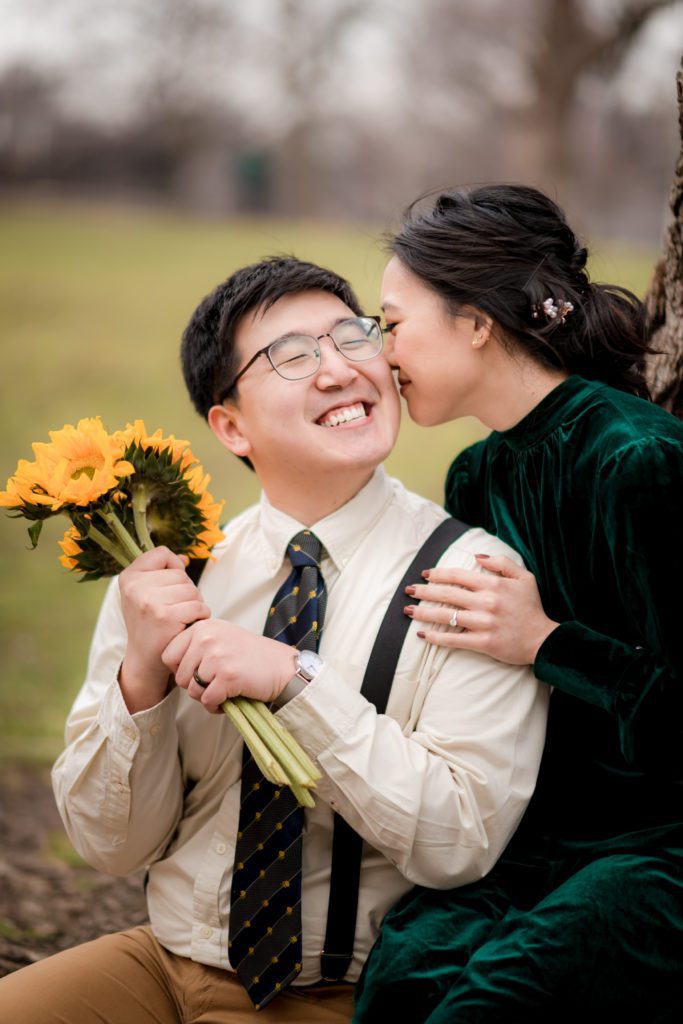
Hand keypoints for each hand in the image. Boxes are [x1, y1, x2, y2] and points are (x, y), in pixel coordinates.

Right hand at [118, 546, 210, 711]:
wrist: (144, 660)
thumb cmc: (150, 624)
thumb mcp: (146, 594)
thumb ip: (162, 572)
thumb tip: (183, 558)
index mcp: (129, 577)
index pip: (162, 553)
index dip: (173, 568)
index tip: (167, 588)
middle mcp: (135, 587)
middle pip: (181, 574)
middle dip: (186, 591)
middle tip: (173, 610)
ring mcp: (148, 601)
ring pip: (192, 590)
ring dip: (194, 604)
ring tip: (180, 618)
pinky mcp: (165, 617)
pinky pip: (198, 606)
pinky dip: (200, 617)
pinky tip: (186, 626)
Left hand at [161, 619, 297, 712]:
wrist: (284, 667)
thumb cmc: (252, 657)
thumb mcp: (222, 638)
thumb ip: (197, 645)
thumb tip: (172, 666)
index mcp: (203, 627)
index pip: (168, 655)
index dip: (182, 670)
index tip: (200, 673)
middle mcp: (206, 638)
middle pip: (179, 676)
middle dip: (195, 686)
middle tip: (217, 683)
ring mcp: (216, 656)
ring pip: (192, 691)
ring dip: (207, 697)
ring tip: (225, 689)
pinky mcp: (226, 676)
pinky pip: (207, 701)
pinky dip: (217, 706)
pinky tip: (231, 698)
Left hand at [405, 554, 558, 664]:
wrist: (543, 640)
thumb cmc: (531, 607)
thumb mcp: (524, 577)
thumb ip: (501, 563)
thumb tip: (477, 556)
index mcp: (493, 585)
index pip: (458, 575)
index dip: (438, 574)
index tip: (425, 574)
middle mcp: (486, 602)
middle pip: (447, 594)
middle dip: (424, 591)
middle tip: (408, 590)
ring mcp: (483, 623)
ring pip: (446, 616)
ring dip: (423, 613)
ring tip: (408, 610)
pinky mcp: (482, 643)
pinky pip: (453, 639)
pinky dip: (436, 637)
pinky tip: (423, 634)